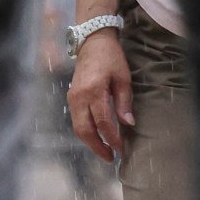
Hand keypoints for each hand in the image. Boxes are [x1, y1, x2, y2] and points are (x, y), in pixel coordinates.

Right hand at [66, 29, 132, 163]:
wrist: (92, 41)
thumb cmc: (111, 58)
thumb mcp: (123, 78)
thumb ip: (124, 102)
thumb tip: (128, 124)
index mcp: (94, 90)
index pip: (103, 122)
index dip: (112, 138)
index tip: (121, 149)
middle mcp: (80, 97)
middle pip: (85, 130)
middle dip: (97, 147)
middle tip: (110, 157)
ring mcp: (73, 97)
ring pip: (78, 128)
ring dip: (90, 142)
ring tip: (104, 150)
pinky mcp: (71, 97)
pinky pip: (76, 120)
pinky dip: (85, 132)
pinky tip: (96, 136)